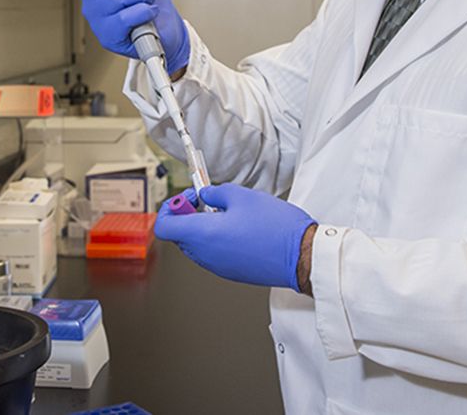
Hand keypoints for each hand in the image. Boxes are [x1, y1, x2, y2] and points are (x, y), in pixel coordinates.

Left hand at [155, 183, 316, 290]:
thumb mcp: (242, 196)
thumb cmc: (276, 228)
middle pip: (180, 235)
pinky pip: (213, 254)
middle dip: (188, 214)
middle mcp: (205, 255)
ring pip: (197, 244)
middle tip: (206, 200)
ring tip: (226, 213)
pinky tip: (238, 227)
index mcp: (202, 235)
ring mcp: (218, 267)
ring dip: (203, 227)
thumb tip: (205, 196)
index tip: (186, 197)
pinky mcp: (231, 272)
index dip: (170, 207)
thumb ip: (215, 193)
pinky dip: (216, 239)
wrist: (302, 256)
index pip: (164, 226)